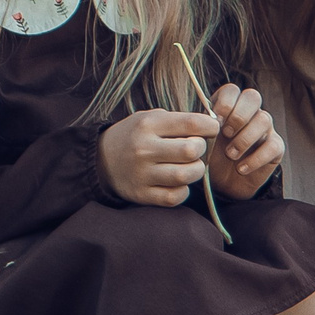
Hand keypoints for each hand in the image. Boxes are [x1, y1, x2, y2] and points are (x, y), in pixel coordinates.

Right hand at [99, 109, 219, 206]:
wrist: (101, 160)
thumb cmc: (135, 136)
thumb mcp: (149, 118)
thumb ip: (177, 120)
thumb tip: (212, 125)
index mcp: (148, 125)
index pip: (191, 122)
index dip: (210, 125)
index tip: (212, 128)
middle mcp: (144, 149)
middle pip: (190, 150)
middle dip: (202, 149)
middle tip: (197, 149)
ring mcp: (142, 174)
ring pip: (185, 175)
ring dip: (196, 171)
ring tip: (191, 166)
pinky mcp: (141, 194)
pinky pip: (174, 196)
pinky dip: (183, 190)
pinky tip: (179, 183)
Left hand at [206, 82, 285, 199]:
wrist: (222, 183)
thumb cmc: (210, 157)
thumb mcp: (202, 140)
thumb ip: (204, 127)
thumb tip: (211, 120)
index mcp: (229, 106)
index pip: (232, 90)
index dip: (225, 103)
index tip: (215, 122)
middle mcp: (249, 112)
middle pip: (253, 97)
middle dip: (238, 116)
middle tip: (225, 134)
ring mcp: (265, 128)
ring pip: (264, 119)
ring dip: (244, 139)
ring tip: (230, 155)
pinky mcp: (275, 147)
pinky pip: (273, 145)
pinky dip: (255, 159)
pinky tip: (241, 168)